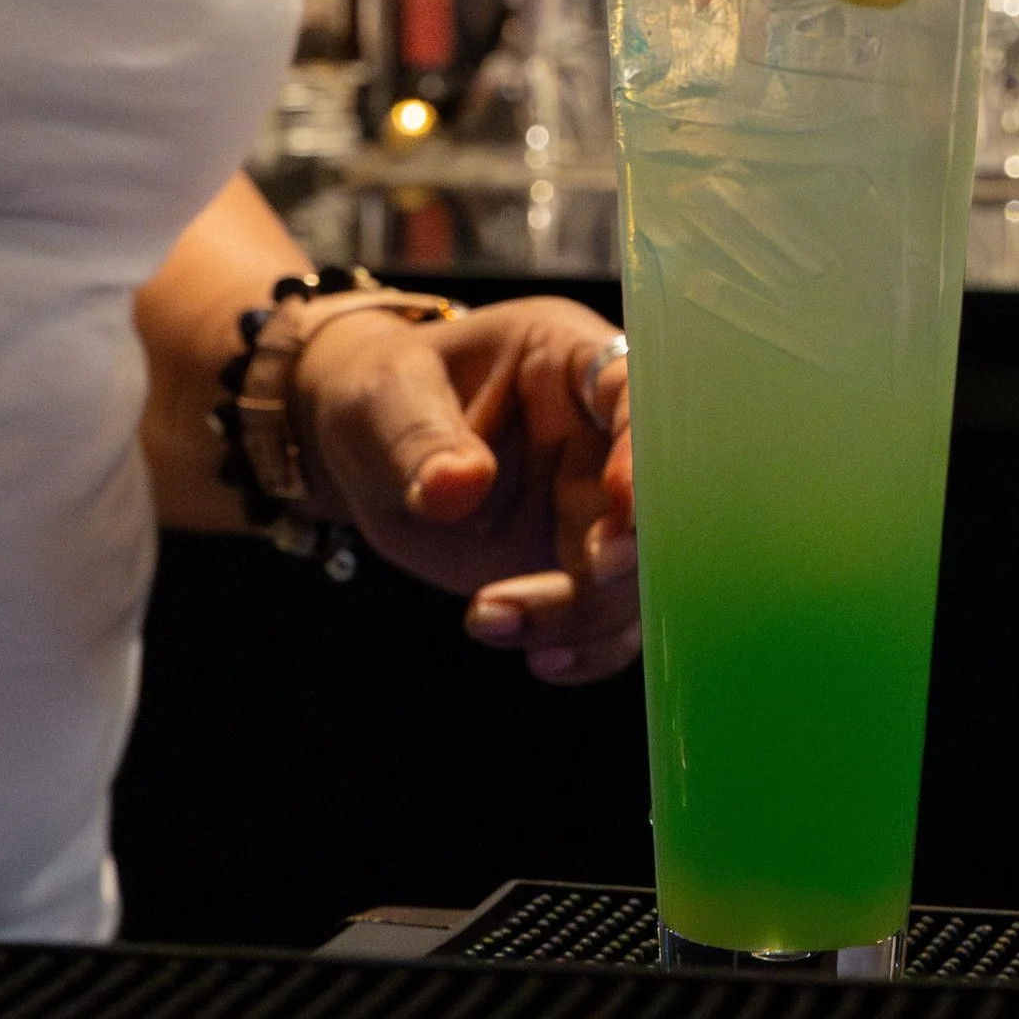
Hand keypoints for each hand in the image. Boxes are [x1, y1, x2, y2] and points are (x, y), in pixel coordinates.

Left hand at [288, 301, 637, 683]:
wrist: (368, 450)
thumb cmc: (384, 398)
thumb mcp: (385, 399)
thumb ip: (420, 438)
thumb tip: (456, 485)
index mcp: (568, 362)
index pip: (630, 395)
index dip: (641, 450)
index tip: (621, 503)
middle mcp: (600, 436)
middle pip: (650, 498)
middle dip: (629, 551)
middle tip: (586, 575)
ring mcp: (592, 506)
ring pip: (630, 573)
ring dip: (582, 612)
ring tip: (487, 620)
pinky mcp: (573, 567)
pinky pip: (606, 619)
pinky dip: (584, 649)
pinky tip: (538, 657)